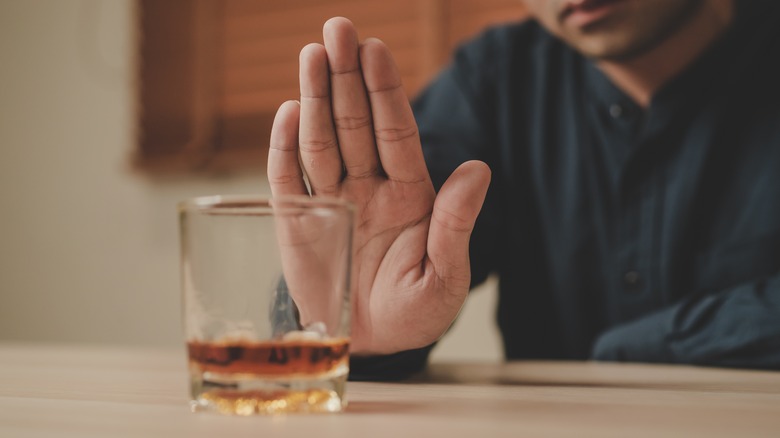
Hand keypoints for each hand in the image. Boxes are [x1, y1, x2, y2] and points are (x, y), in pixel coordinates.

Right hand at [267, 17, 490, 354]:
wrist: (371, 344)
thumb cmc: (415, 312)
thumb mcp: (445, 276)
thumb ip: (455, 224)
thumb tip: (479, 169)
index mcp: (409, 194)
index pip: (395, 131)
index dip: (385, 91)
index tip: (376, 50)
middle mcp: (368, 186)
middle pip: (355, 123)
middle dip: (346, 77)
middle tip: (338, 29)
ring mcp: (331, 200)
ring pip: (321, 140)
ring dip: (314, 98)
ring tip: (311, 54)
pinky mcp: (297, 221)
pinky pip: (289, 178)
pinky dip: (285, 147)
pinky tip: (288, 111)